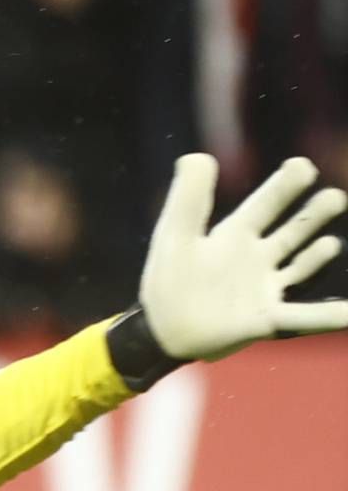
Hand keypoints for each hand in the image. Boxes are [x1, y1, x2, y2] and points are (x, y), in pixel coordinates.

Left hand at [137, 153, 347, 360]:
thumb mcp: (174, 238)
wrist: (160, 334)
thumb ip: (187, 200)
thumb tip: (195, 156)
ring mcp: (264, 289)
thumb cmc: (166, 284)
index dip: (284, 185)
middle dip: (313, 215)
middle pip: (292, 231)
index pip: (265, 204)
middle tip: (336, 197)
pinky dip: (328, 316)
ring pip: (300, 267)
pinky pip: (303, 317)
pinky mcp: (265, 320)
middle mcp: (255, 259)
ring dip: (318, 256)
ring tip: (331, 244)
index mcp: (234, 236)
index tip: (303, 166)